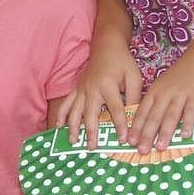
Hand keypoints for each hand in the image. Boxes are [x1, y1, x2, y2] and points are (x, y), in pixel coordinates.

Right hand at [54, 32, 142, 147]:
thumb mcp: (134, 77)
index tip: (124, 140)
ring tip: (74, 142)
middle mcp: (91, 89)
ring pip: (74, 111)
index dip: (120, 126)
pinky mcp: (76, 89)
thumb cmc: (123, 63)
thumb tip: (135, 117)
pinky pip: (66, 103)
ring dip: (73, 127)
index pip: (115, 110)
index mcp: (108, 85)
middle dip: (91, 132)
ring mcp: (81, 89)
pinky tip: (58, 126)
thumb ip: (134, 97)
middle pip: (90, 114)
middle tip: (93, 148)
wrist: (106, 47)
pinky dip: (61, 115)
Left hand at [128, 51, 193, 153]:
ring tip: (159, 147)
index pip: (142, 111)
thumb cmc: (183, 73)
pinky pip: (191, 111)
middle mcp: (165, 93)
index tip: (129, 141)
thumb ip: (158, 100)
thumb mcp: (164, 84)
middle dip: (146, 135)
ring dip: (164, 133)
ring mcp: (181, 94)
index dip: (136, 127)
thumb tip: (150, 121)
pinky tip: (186, 135)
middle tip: (141, 150)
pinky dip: (188, 123)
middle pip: (154, 116)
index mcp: (155, 91)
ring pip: (170, 116)